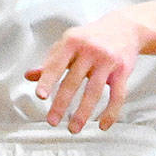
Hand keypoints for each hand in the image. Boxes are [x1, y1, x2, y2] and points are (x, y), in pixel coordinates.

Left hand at [25, 11, 144, 132]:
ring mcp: (108, 60)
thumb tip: (30, 76)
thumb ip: (51, 61)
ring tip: (73, 128)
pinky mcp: (123, 70)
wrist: (125, 27)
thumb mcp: (70, 43)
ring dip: (82, 113)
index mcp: (73, 41)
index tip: (40, 96)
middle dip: (61, 103)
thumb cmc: (92, 37)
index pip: (57, 64)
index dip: (48, 80)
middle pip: (73, 81)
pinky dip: (110, 113)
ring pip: (94, 91)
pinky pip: (117, 95)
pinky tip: (103, 125)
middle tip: (52, 121)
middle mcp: (90, 49)